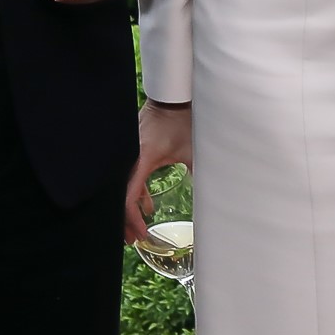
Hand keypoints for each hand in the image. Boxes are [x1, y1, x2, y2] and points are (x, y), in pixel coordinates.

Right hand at [123, 99, 192, 244]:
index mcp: (142, 157)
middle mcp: (130, 156)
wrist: (175, 95)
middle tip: (134, 240)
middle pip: (120, 194)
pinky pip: (129, 175)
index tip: (141, 234)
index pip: (128, 194)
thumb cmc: (185, 120)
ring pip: (123, 186)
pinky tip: (147, 205)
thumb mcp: (195, 151)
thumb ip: (200, 175)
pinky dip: (135, 192)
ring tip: (138, 228)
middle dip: (125, 219)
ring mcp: (129, 152)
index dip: (131, 218)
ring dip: (129, 207)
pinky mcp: (133, 150)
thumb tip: (214, 200)